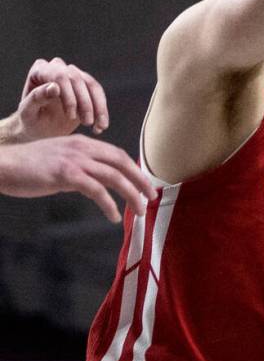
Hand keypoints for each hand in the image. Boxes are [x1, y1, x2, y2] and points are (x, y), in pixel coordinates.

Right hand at [0, 135, 157, 222]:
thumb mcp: (59, 160)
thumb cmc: (26, 166)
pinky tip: (113, 216)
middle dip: (140, 180)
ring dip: (131, 194)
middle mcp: (82, 148)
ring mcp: (74, 160)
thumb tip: (94, 183)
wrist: (2, 165)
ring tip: (140, 210)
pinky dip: (109, 204)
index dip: (133, 169)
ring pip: (114, 176)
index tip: (144, 183)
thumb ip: (78, 167)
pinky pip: (96, 190)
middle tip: (151, 197)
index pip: (117, 154)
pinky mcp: (65, 174)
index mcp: (82, 143)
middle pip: (122, 162)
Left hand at [9, 58, 109, 141]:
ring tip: (99, 127)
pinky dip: (102, 111)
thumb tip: (55, 86)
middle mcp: (58, 68)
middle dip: (85, 103)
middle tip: (87, 123)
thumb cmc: (29, 120)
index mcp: (40, 71)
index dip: (68, 94)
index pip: (59, 76)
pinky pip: (99, 95)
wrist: (39, 129)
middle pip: (78, 80)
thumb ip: (37, 98)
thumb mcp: (27, 113)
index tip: (71, 116)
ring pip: (93, 86)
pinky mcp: (86, 87)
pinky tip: (100, 127)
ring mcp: (74, 76)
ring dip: (99, 107)